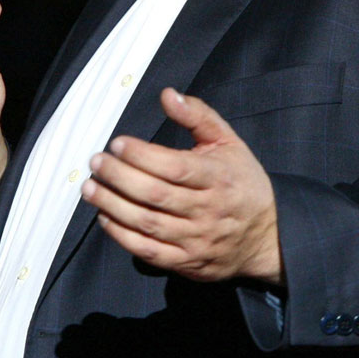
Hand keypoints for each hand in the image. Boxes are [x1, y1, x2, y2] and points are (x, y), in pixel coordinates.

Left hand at [81, 88, 283, 284]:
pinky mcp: (187, 262)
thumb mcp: (228, 141)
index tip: (117, 144)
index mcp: (219, 177)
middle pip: (155, 195)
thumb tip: (167, 95)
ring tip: (90, 188)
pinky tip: (105, 216)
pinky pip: (149, 252)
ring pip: (148, 224)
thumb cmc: (242, 181)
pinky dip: (122, 235)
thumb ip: (197, 115)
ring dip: (113, 205)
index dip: (142, 156)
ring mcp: (197, 239)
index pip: (175, 167)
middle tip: (96, 162)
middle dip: (119, 177)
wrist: (268, 235)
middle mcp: (207, 210)